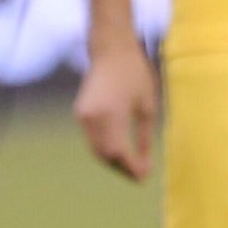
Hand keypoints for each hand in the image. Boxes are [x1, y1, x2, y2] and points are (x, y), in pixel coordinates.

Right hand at [75, 41, 157, 179]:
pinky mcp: (80, 114)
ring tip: (132, 167)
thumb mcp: (148, 104)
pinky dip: (105, 149)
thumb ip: (144, 136)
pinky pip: (92, 139)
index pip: (119, 152)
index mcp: (112, 114)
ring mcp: (82, 117)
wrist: (111, 50)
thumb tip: (145, 164)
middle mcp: (92, 118)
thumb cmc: (135, 74)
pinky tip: (119, 152)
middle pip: (105, 154)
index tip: (144, 177)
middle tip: (140, 176)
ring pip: (96, 149)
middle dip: (122, 168)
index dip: (131, 168)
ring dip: (113, 161)